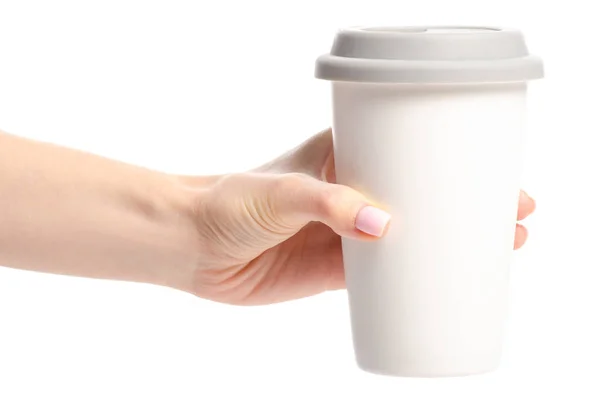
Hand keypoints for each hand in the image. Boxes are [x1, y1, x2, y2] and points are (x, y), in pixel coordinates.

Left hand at [186, 129, 534, 304]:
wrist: (194, 245)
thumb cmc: (229, 201)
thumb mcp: (280, 190)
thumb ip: (327, 203)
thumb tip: (383, 227)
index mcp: (344, 158)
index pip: (410, 154)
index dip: (455, 165)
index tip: (498, 175)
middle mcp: (351, 194)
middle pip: (422, 198)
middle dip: (468, 206)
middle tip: (513, 218)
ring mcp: (345, 235)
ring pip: (411, 238)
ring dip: (451, 244)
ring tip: (497, 250)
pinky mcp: (334, 271)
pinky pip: (384, 277)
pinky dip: (415, 280)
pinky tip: (444, 285)